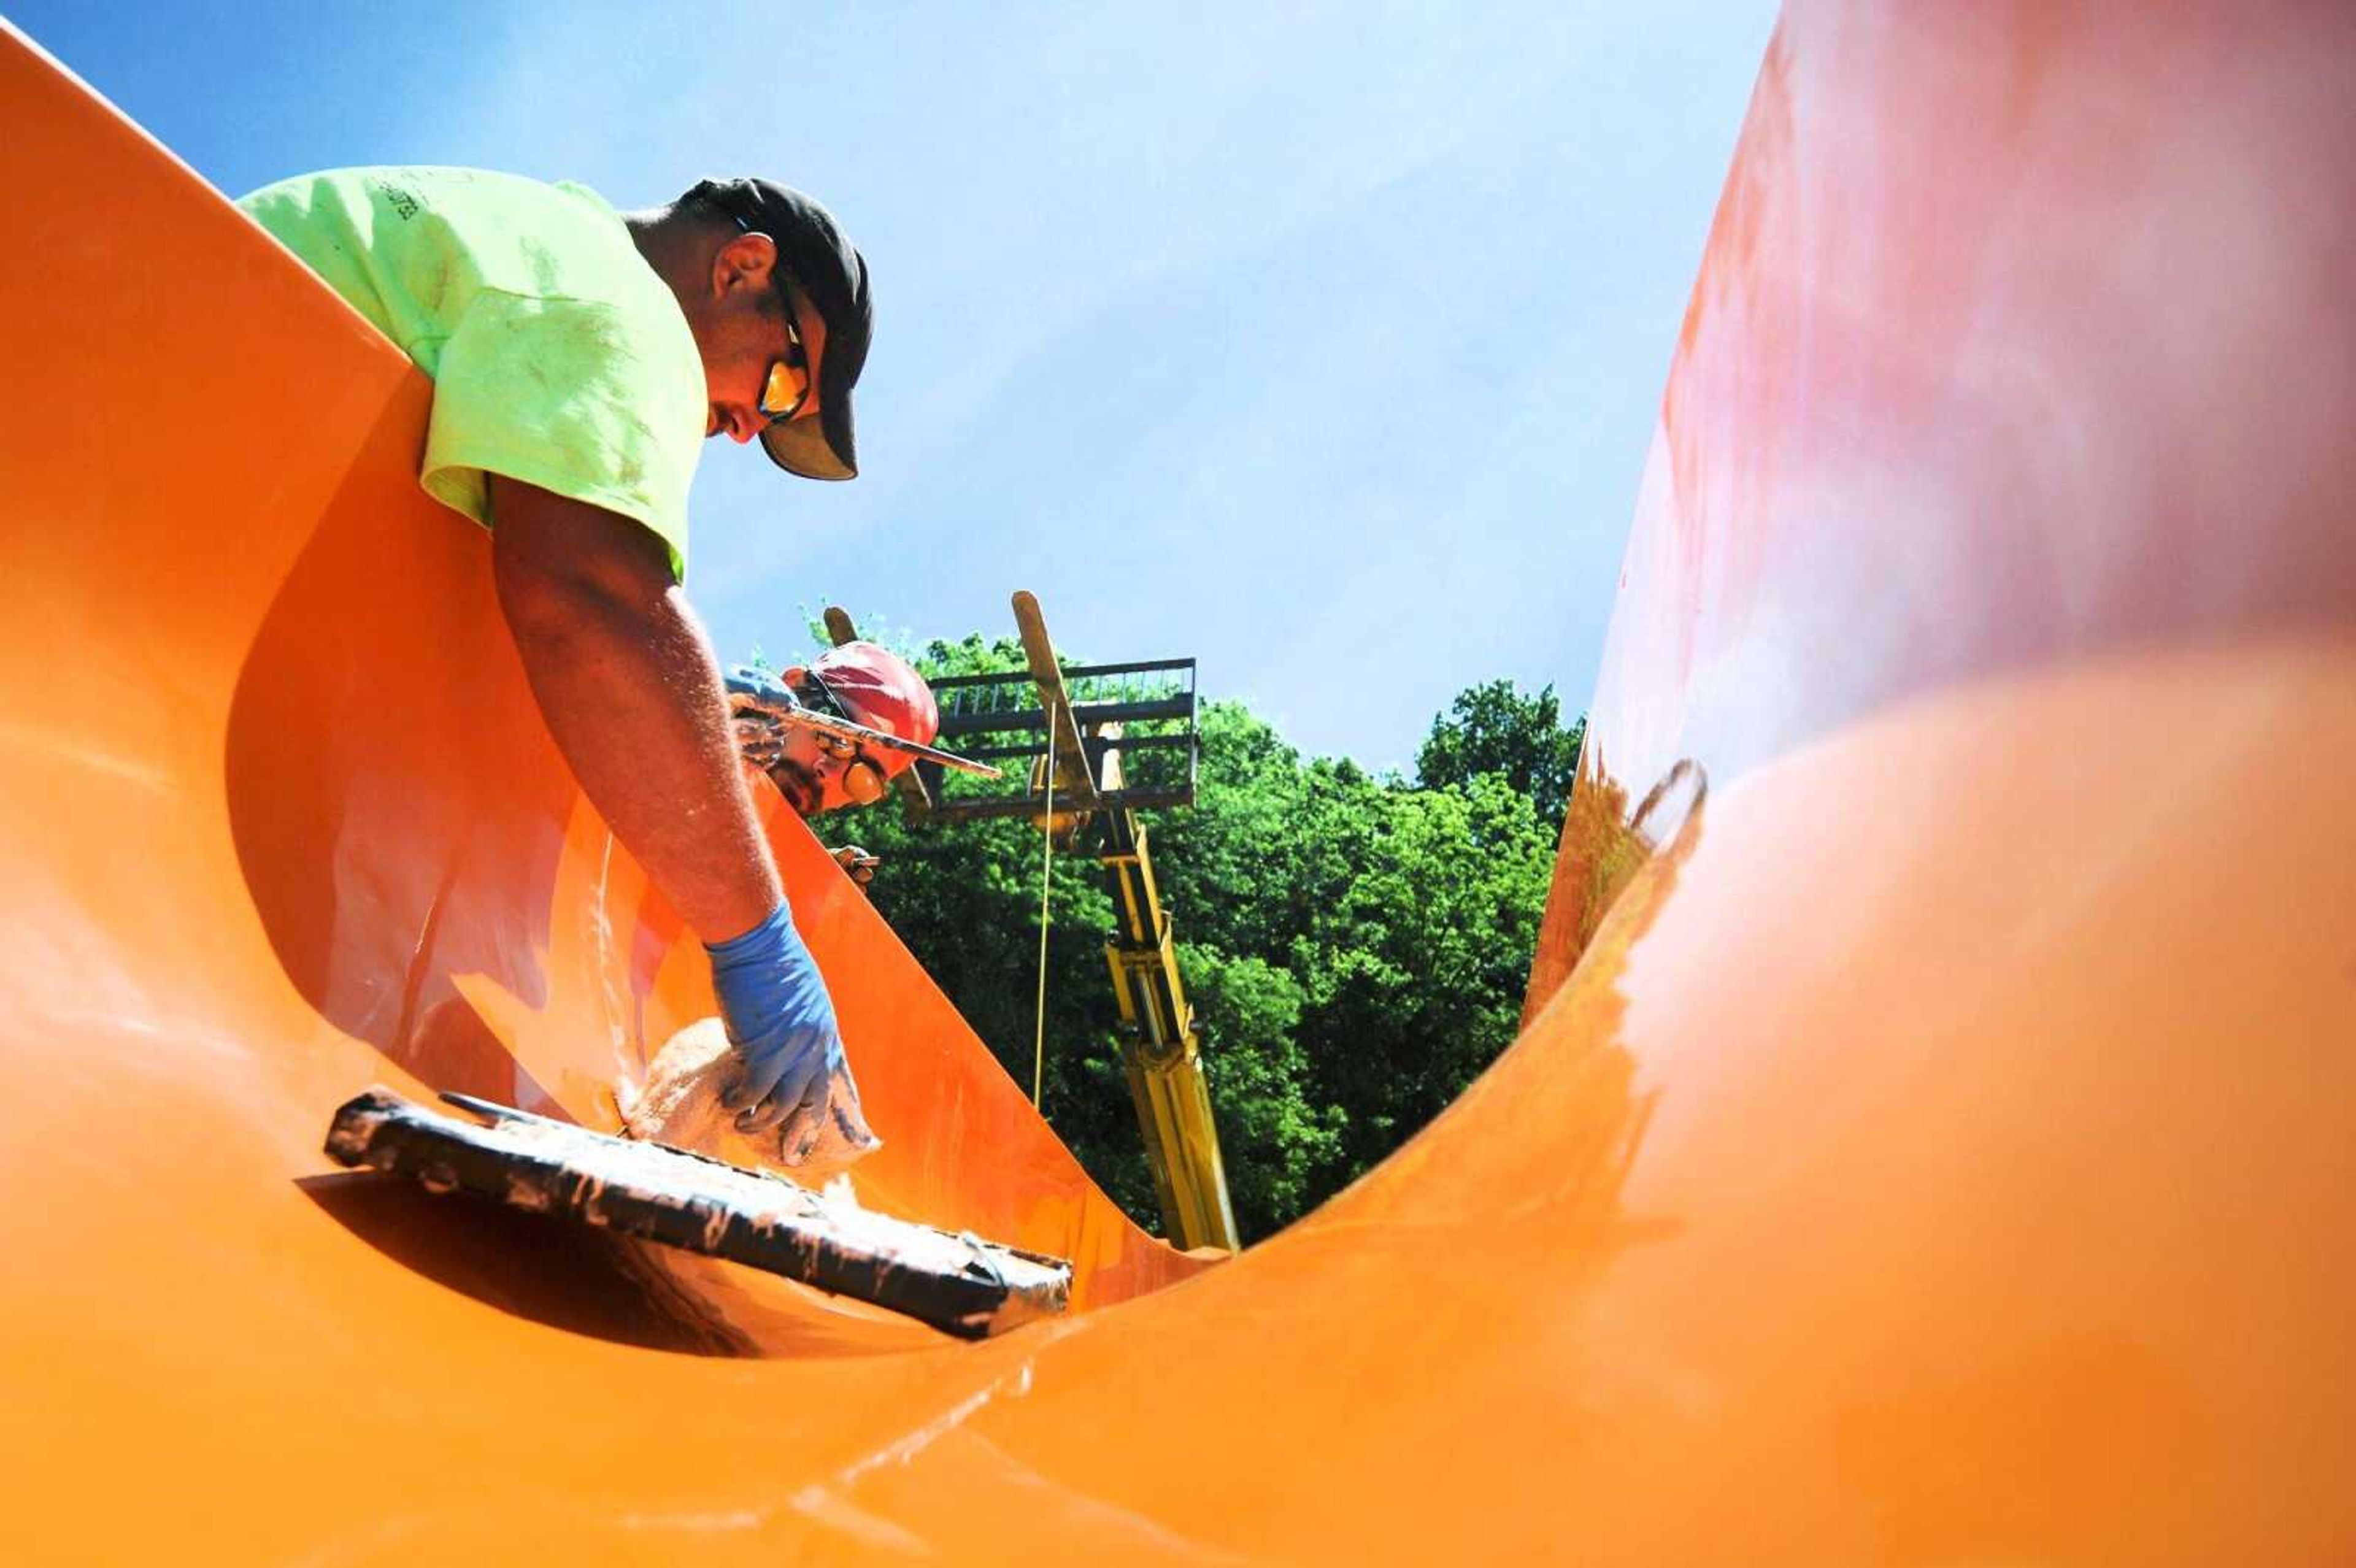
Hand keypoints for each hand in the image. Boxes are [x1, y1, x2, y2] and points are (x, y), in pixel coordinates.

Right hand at [705, 903, 860, 1159]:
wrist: (757, 942)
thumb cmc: (771, 961)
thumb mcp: (797, 998)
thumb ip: (793, 1027)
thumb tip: (774, 1049)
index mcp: (826, 1032)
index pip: (835, 1080)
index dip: (831, 1110)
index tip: (826, 1130)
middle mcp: (816, 1046)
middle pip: (815, 1102)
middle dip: (803, 1133)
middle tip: (790, 1156)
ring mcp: (793, 1051)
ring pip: (785, 1105)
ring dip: (764, 1122)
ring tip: (744, 1125)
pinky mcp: (765, 1051)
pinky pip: (754, 1092)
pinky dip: (741, 1104)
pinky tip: (729, 1105)